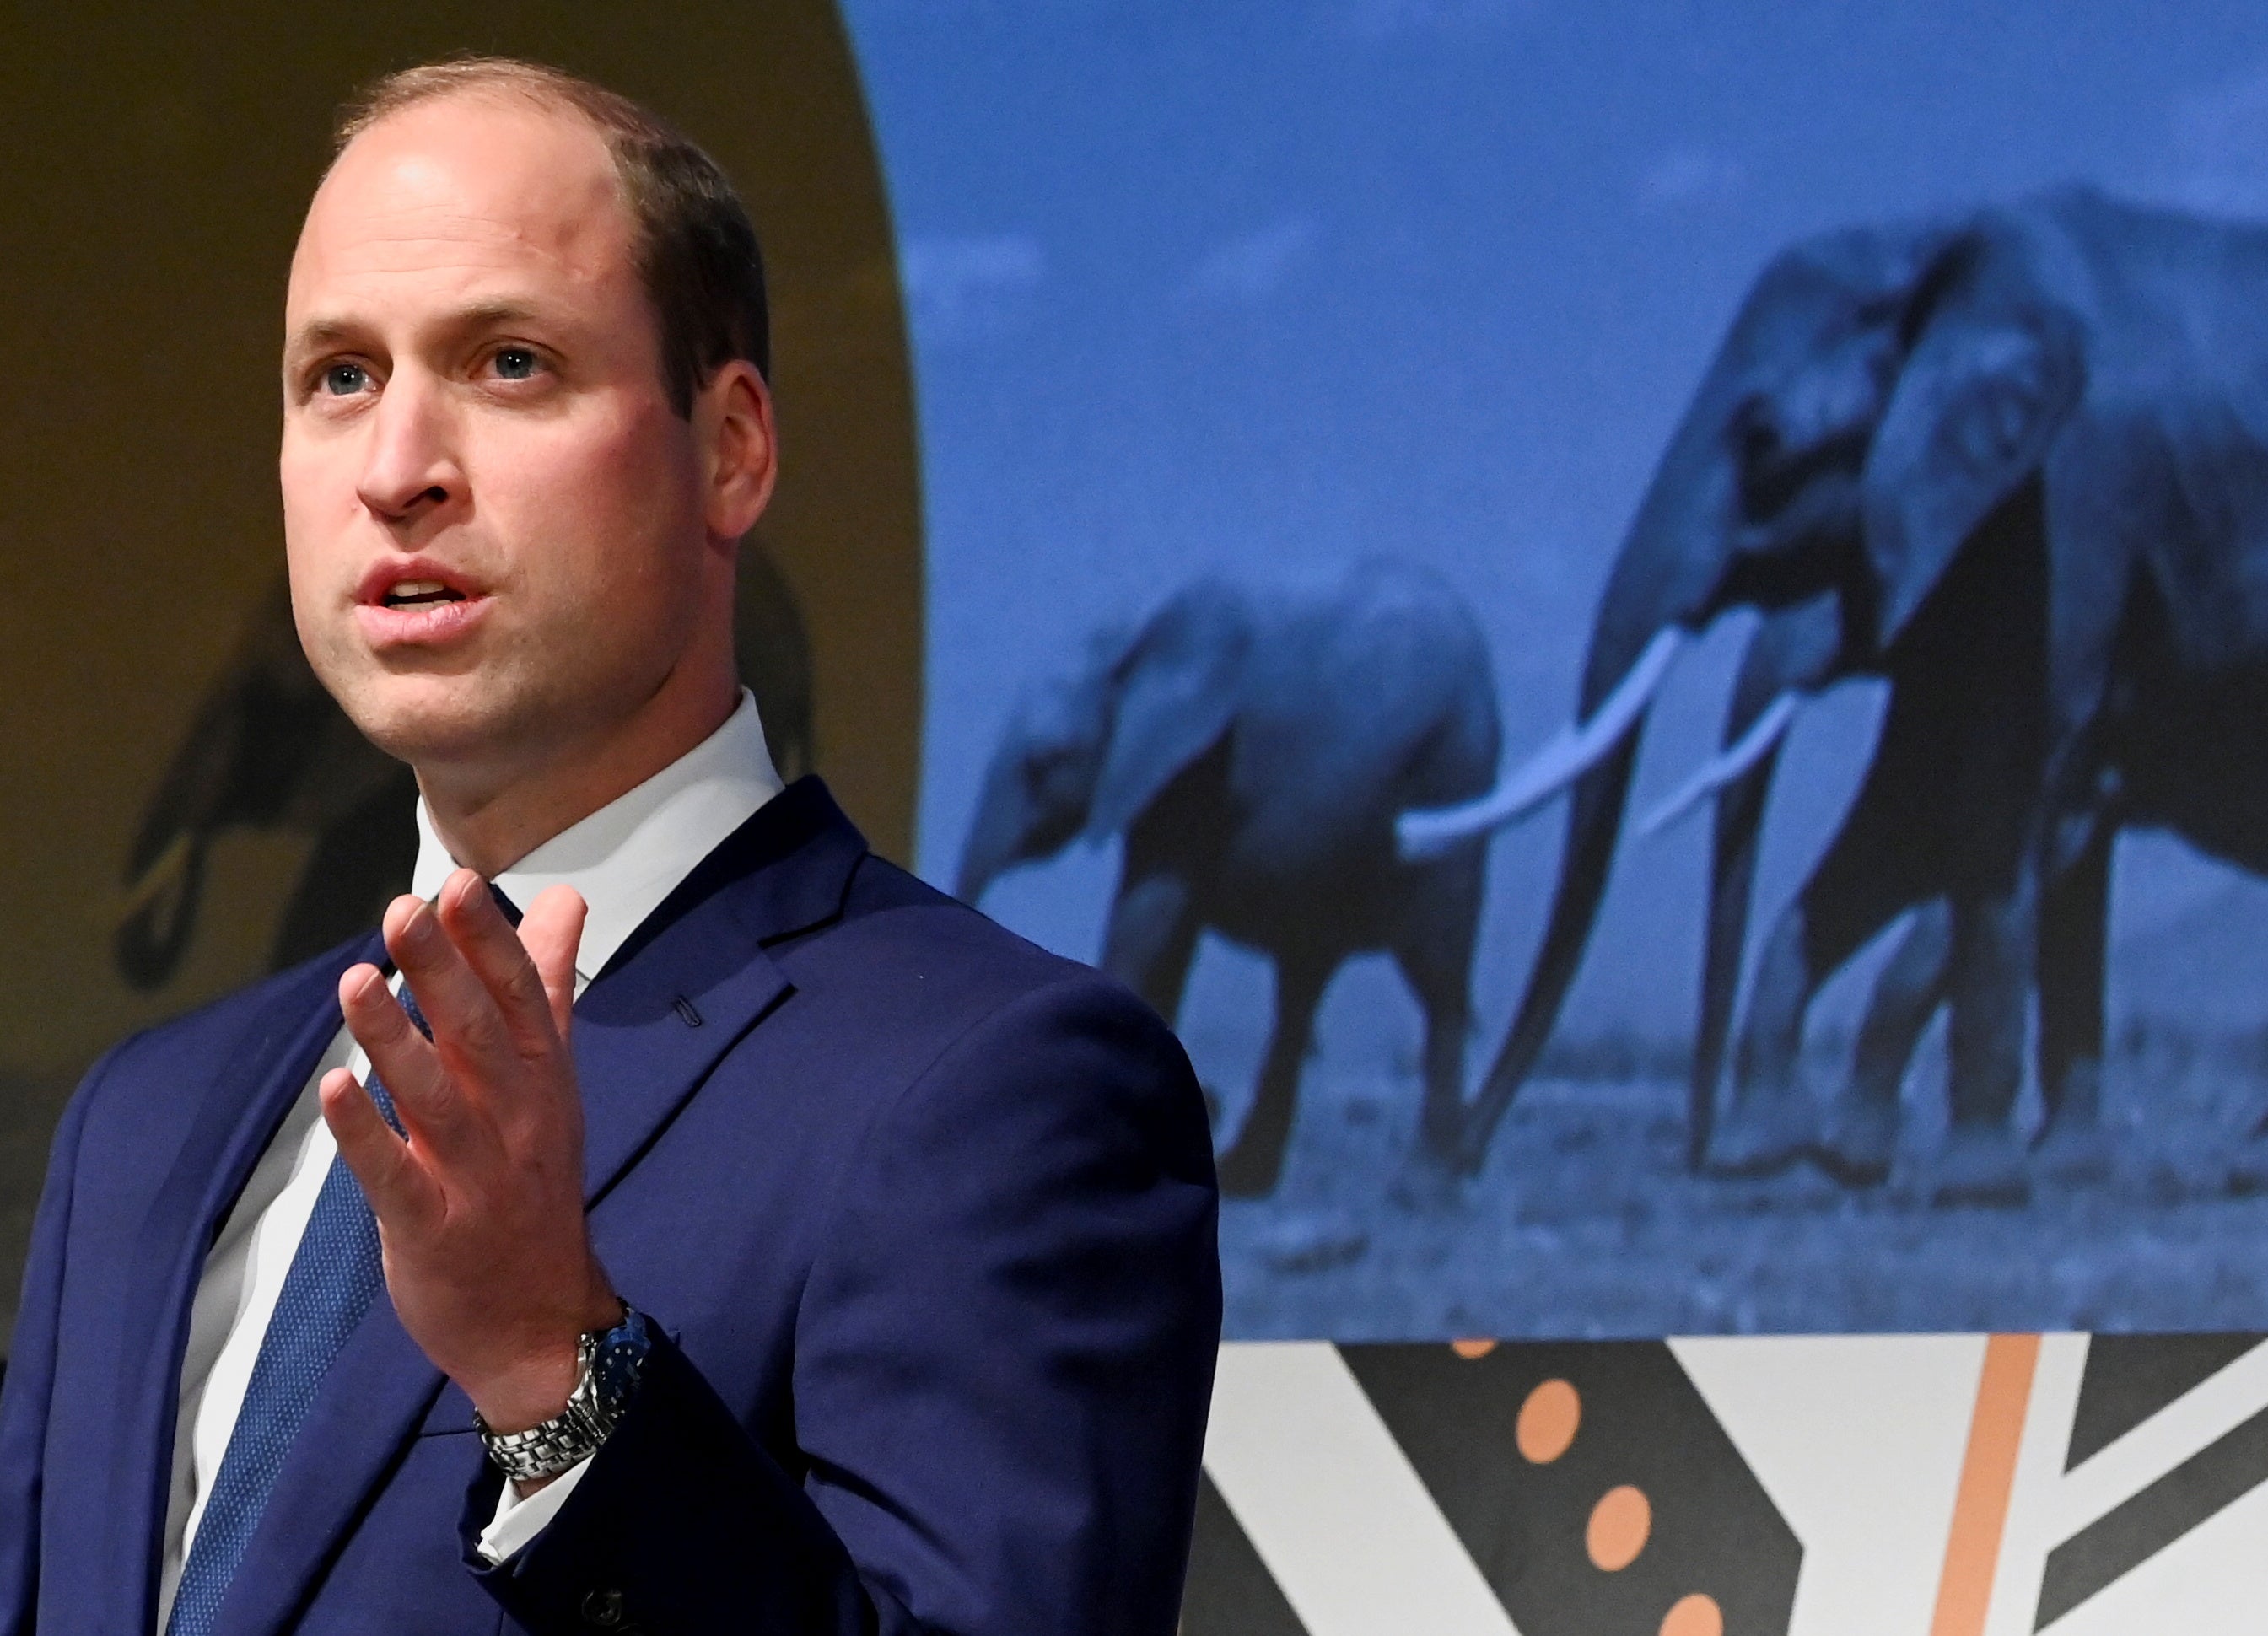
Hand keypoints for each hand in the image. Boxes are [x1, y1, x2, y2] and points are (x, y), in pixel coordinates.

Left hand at [322, 869, 621, 1440]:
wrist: (540, 1321)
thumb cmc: (535, 1185)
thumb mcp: (553, 1083)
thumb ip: (548, 988)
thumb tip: (564, 900)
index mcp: (544, 1079)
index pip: (521, 996)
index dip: (488, 940)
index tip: (456, 882)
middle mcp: (516, 1118)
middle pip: (477, 1033)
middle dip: (441, 970)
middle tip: (403, 909)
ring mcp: (475, 1175)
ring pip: (434, 1096)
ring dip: (395, 1039)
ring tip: (355, 981)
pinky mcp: (430, 1228)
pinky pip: (394, 1176)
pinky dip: (364, 1134)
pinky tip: (334, 1089)